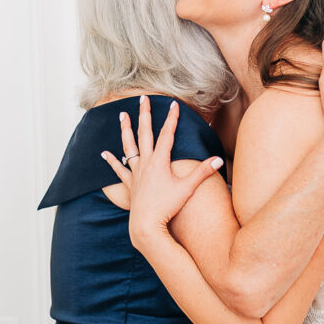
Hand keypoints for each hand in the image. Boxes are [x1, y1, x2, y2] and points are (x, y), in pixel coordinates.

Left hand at [101, 95, 223, 247]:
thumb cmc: (167, 207)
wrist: (147, 225)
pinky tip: (104, 153)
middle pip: (144, 133)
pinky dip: (111, 161)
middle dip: (144, 114)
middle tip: (143, 98)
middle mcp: (145, 163)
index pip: (167, 134)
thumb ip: (203, 172)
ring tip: (122, 115)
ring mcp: (135, 173)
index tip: (174, 104)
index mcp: (159, 161)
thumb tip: (219, 160)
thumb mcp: (187, 188)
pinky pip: (118, 169)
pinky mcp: (129, 184)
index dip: (172, 119)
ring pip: (128, 146)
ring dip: (125, 130)